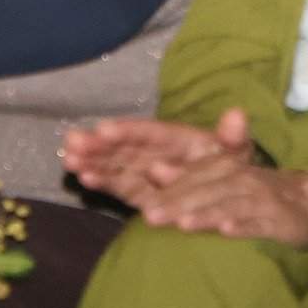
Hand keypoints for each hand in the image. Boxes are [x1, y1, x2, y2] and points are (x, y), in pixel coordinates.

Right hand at [61, 108, 249, 208]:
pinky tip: (83, 178)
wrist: (230, 191)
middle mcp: (156, 152)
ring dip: (93, 161)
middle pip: (124, 147)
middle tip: (72, 141)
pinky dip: (102, 182)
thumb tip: (237, 114)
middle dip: (99, 145)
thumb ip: (235, 136)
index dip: (128, 131)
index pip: (150, 133)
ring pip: (115, 165)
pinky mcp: (140, 193)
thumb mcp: (238, 150)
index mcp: (177, 138)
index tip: (104, 129)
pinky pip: (120, 187)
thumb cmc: (232, 165)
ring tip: (68, 159)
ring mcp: (145, 172)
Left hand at [129, 152, 307, 247]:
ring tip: (183, 224)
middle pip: (209, 189)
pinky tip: (227, 231)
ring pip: (232, 204)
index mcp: (228, 167)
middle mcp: (244, 179)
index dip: (171, 187)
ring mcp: (263, 199)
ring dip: (208, 213)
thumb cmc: (254, 193)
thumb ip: (190, 176)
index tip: (145, 202)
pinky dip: (244, 225)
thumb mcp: (223, 180)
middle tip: (152, 216)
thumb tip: (154, 170)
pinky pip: (261, 222)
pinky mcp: (281, 219)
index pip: (197, 175)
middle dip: (180, 202)